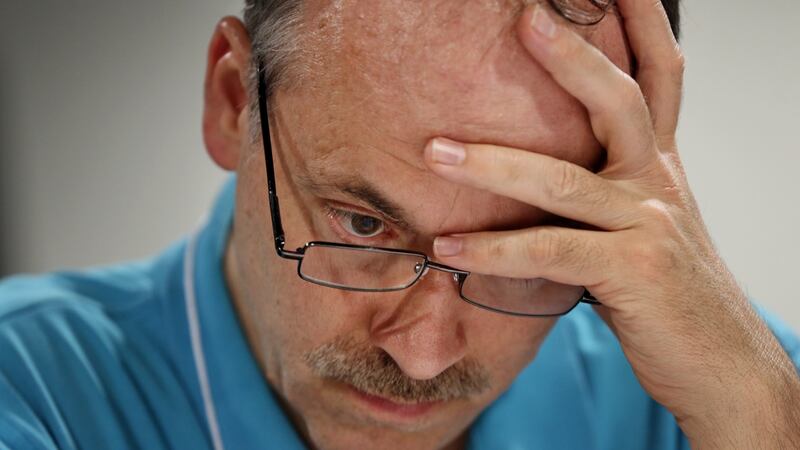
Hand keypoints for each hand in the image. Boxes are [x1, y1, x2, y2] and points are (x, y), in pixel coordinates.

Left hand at [423, 1, 799, 446]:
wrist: (720, 363)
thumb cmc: (667, 292)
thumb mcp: (639, 227)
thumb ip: (598, 195)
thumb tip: (533, 180)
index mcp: (658, 165)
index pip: (659, 77)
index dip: (643, 22)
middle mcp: (657, 182)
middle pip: (620, 100)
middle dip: (572, 55)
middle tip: (523, 18)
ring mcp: (646, 224)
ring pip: (563, 179)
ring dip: (492, 163)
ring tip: (435, 152)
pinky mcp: (630, 270)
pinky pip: (549, 250)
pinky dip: (493, 250)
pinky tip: (448, 248)